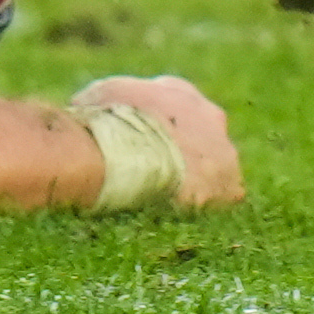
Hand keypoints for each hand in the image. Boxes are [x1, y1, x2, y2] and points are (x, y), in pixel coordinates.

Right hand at [75, 74, 241, 207]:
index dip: (159, 131)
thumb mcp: (96, 98)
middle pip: (201, 138)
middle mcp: (210, 116)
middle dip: (183, 155)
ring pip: (215, 169)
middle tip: (158, 178)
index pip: (176, 110)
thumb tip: (82, 110)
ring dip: (197, 183)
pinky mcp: (231, 186)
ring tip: (169, 205)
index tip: (143, 149)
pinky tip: (184, 220)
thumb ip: (100, 103)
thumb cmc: (107, 124)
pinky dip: (205, 210)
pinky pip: (223, 200)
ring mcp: (225, 152)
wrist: (131, 154)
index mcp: (180, 93)